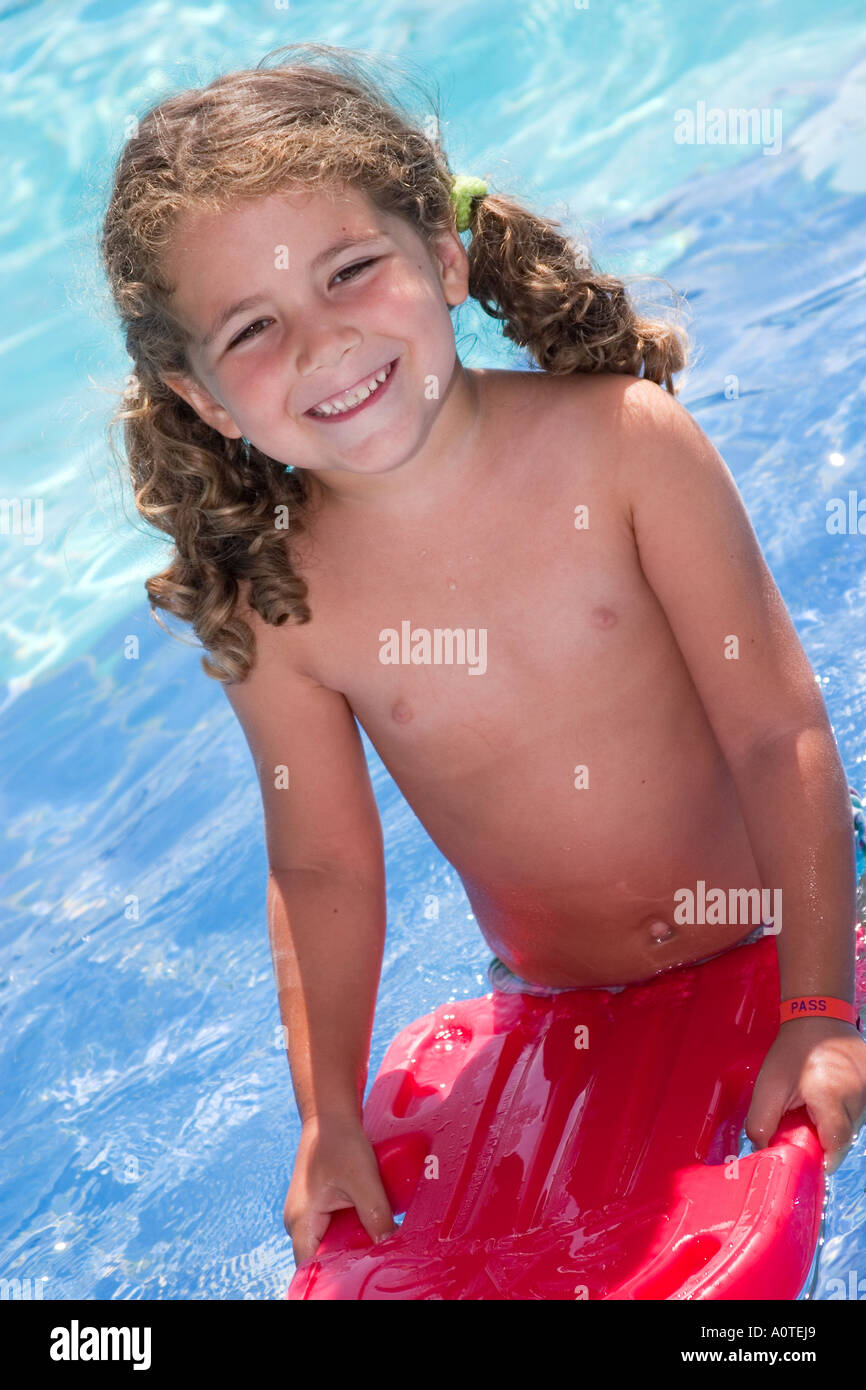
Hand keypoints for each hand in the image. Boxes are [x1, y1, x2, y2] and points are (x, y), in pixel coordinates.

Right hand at [285, 1113, 396, 1267]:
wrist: (330, 1114)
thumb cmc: (340, 1141)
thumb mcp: (362, 1178)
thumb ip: (375, 1214)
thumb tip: (389, 1245)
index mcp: (301, 1222)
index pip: (310, 1270)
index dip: (334, 1278)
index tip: (360, 1277)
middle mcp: (299, 1223)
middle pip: (322, 1260)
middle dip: (348, 1263)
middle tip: (378, 1262)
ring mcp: (308, 1215)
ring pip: (330, 1246)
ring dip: (352, 1247)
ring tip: (378, 1246)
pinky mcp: (318, 1207)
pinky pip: (334, 1231)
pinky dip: (351, 1233)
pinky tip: (371, 1229)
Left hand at [745, 1017, 865, 1173]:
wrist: (818, 1016)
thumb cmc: (792, 1052)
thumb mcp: (768, 1087)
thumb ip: (761, 1123)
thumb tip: (763, 1152)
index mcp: (831, 1097)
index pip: (835, 1146)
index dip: (820, 1158)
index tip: (806, 1158)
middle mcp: (857, 1096)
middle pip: (845, 1138)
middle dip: (824, 1141)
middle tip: (804, 1127)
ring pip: (853, 1125)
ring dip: (834, 1124)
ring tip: (814, 1105)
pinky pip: (859, 1109)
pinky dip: (844, 1111)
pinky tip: (827, 1096)